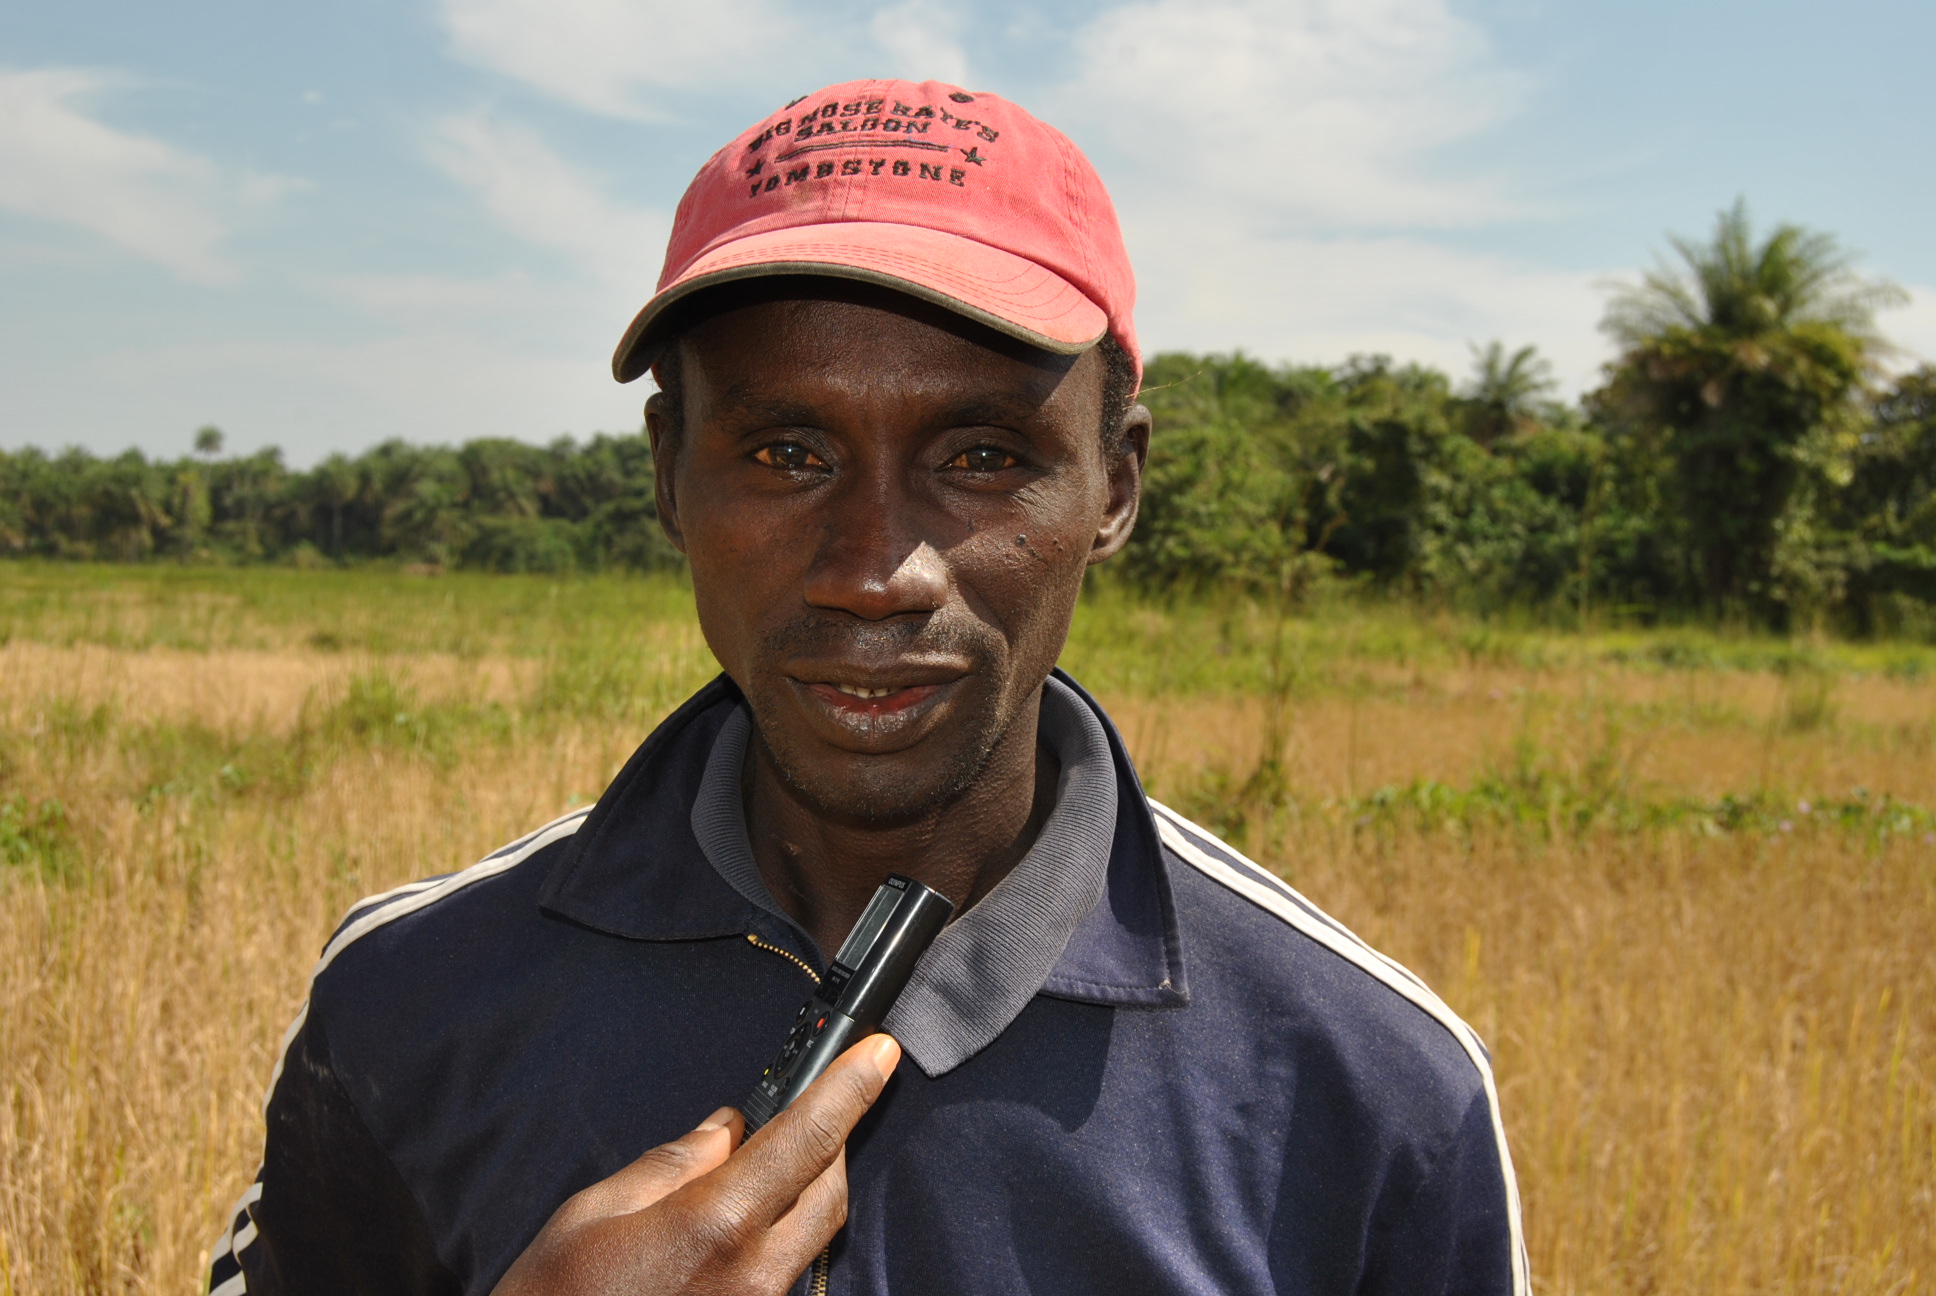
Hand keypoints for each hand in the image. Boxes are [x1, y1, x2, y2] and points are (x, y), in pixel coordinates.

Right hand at [491, 1034, 900, 1295]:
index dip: (849, 1089)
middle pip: (828, 1187)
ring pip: (812, 1234)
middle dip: (830, 1138)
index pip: (807, 1140)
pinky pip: (785, 1270)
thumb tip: (726, 1130)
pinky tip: (743, 1220)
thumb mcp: (592, 1215)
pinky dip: (779, 1233)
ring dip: (804, 1188)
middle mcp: (753, 1274)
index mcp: (714, 1226)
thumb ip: (671, 1165)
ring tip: (763, 1161)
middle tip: (810, 1104)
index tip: (880, 1054)